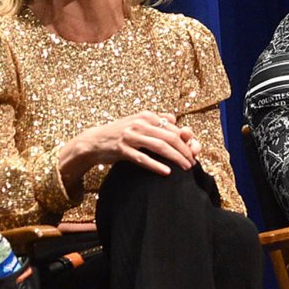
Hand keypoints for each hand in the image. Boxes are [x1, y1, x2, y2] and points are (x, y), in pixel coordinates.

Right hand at [59, 111, 197, 194]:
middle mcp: (140, 123)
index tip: (193, 152)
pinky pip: (143, 158)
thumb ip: (157, 120)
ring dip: (176, 158)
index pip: (173, 128)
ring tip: (186, 167)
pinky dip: (156, 165)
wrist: (95, 141)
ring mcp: (131, 136)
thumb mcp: (138, 121)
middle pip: (170, 137)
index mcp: (147, 116)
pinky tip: (167, 172)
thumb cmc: (120, 133)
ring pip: (160, 147)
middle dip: (185, 150)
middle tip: (193, 162)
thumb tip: (175, 120)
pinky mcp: (122, 149)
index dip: (186, 141)